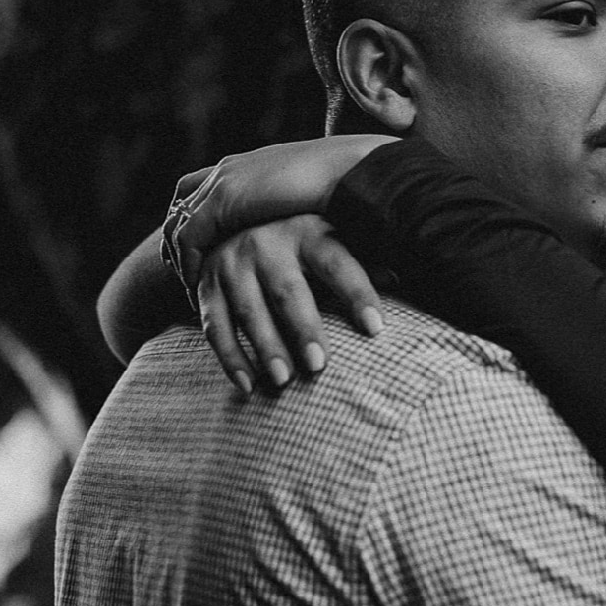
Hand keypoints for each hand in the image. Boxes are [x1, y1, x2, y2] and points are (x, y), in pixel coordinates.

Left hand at [168, 134, 398, 293]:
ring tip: (190, 289)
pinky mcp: (223, 200)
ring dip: (180, 257)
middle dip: (177, 237)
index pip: (203, 186)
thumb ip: (295, 210)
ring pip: (180, 223)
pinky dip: (189, 264)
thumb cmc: (349, 182)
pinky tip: (197, 288)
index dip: (195, 215)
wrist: (351, 169)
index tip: (201, 247)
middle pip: (183, 201)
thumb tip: (306, 227)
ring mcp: (223, 182)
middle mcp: (229, 170)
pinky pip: (190, 237)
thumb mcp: (311, 198)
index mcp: (248, 164)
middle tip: (182, 270)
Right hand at [196, 214, 385, 391]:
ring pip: (249, 310)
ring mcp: (232, 264)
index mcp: (308, 231)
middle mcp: (267, 243)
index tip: (377, 328)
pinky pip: (215, 325)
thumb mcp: (331, 241)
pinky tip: (247, 385)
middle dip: (303, 329)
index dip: (358, 293)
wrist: (230, 220)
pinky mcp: (206, 285)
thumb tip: (399, 277)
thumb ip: (363, 259)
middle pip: (289, 290)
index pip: (338, 264)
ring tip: (283, 380)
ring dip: (266, 347)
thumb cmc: (300, 242)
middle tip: (319, 366)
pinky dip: (230, 357)